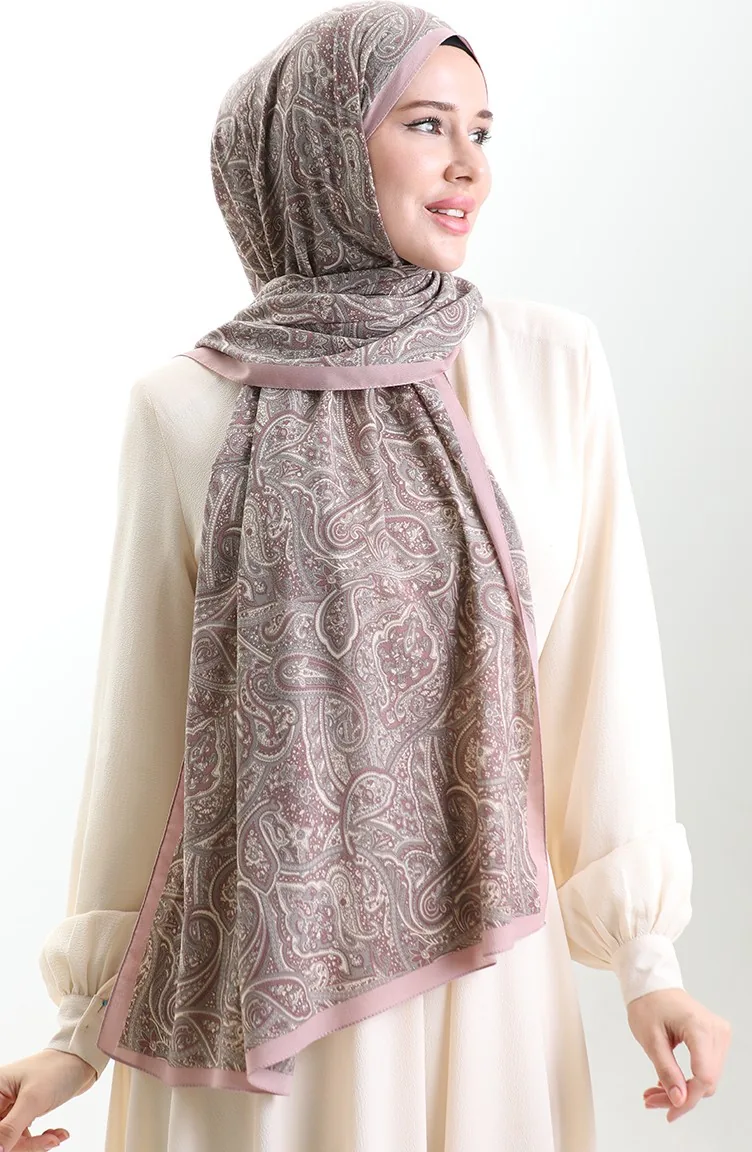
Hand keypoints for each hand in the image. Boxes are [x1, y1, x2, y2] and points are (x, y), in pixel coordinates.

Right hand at [0, 1048, 96, 1150]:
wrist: (81, 1060)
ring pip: (12, 1140)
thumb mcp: (33, 1100)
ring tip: (55, 1138)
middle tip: (48, 1142)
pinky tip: (56, 1134)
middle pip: (1, 1136)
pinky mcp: (22, 1113)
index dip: (2, 1141)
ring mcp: (11, 1106)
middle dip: (25, 1145)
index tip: (19, 1144)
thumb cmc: (57, 1070)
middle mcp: (0, 1098)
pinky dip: (39, 1140)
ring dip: (34, 1144)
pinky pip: (23, 1136)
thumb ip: (10, 1128)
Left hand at [627, 987, 731, 1122]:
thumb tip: (679, 1100)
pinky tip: (668, 1083)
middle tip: (652, 1100)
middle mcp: (716, 1031)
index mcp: (699, 1027)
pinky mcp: (717, 1039)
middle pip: (706, 1081)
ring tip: (655, 1092)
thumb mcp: (650, 1039)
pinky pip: (707, 1068)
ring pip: (707, 1079)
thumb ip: (666, 1070)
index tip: (669, 1113)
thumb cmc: (649, 1005)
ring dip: (683, 1090)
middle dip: (680, 1096)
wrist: (653, 986)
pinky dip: (688, 1080)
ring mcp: (720, 1035)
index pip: (703, 1077)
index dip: (688, 1100)